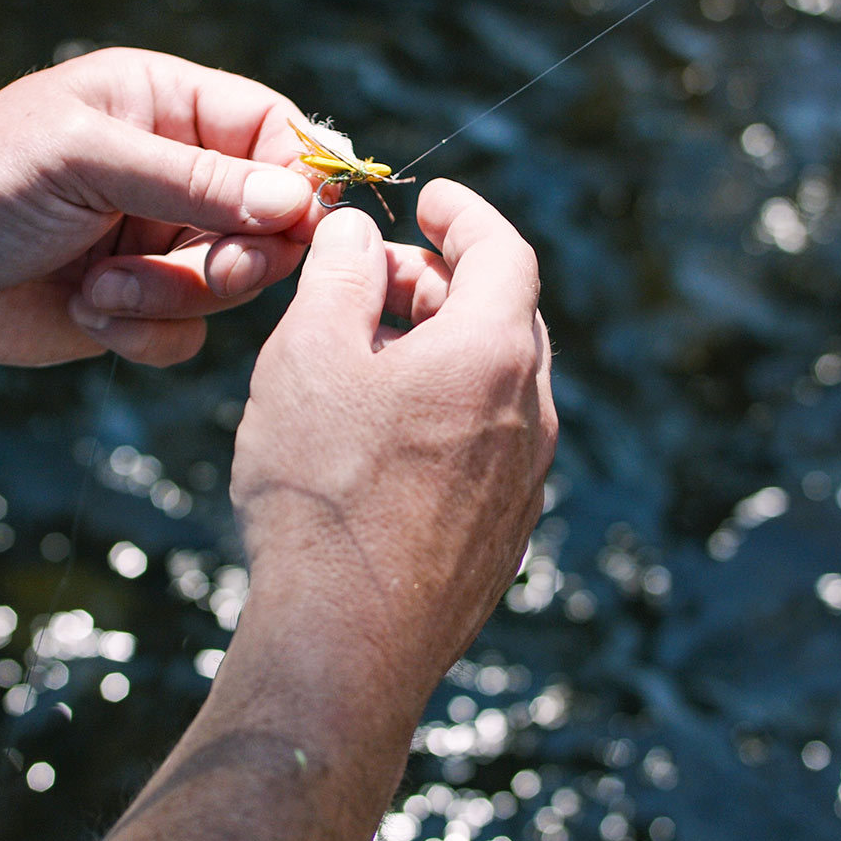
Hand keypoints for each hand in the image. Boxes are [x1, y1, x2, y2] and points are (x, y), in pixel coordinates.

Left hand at [0, 47, 323, 366]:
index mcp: (165, 105)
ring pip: (232, 285)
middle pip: (269, 219)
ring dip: (173, 297)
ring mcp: (159, 241)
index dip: (297, 178)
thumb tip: (296, 202)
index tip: (294, 223)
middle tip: (205, 270)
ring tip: (101, 288)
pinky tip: (86, 310)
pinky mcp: (139, 306)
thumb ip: (192, 179)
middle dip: (236, 254)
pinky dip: (144, 334)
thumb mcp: (87, 161)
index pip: (273, 131)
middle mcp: (172, 171)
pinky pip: (190, 335)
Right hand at [230, 180, 556, 705]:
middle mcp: (531, 416)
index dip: (466, 214)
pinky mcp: (504, 536)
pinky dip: (448, 413)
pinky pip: (488, 447)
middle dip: (445, 282)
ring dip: (443, 351)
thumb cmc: (322, 492)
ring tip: (368, 358)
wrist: (347, 641)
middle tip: (377, 280)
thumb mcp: (309, 358)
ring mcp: (525, 483)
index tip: (430, 199)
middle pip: (507, 316)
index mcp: (493, 355)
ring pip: (498, 386)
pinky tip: (383, 438)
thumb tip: (360, 235)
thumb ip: (341, 277)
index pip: (504, 251)